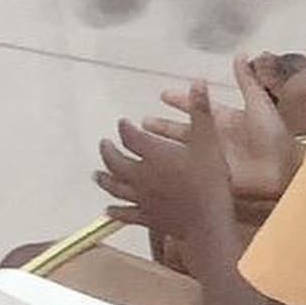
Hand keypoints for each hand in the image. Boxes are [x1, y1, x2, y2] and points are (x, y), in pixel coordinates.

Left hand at [95, 80, 227, 242]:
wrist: (208, 223)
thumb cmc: (209, 181)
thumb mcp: (208, 141)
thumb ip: (201, 111)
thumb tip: (198, 81)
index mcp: (153, 153)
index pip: (130, 136)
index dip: (124, 128)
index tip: (122, 122)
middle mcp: (141, 174)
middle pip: (116, 161)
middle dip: (108, 151)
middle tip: (103, 144)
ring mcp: (142, 198)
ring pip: (115, 186)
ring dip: (104, 179)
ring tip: (96, 174)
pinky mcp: (147, 218)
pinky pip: (126, 214)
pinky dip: (115, 211)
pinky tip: (108, 210)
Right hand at [147, 60, 298, 204]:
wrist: (284, 168)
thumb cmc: (275, 135)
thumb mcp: (258, 102)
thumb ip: (247, 79)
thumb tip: (240, 53)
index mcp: (223, 119)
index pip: (196, 107)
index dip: (180, 100)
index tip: (163, 94)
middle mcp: (214, 138)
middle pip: (182, 130)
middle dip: (163, 125)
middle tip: (143, 122)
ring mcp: (211, 159)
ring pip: (180, 151)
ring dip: (163, 147)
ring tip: (143, 144)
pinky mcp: (212, 177)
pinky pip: (189, 172)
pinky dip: (174, 170)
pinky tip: (159, 170)